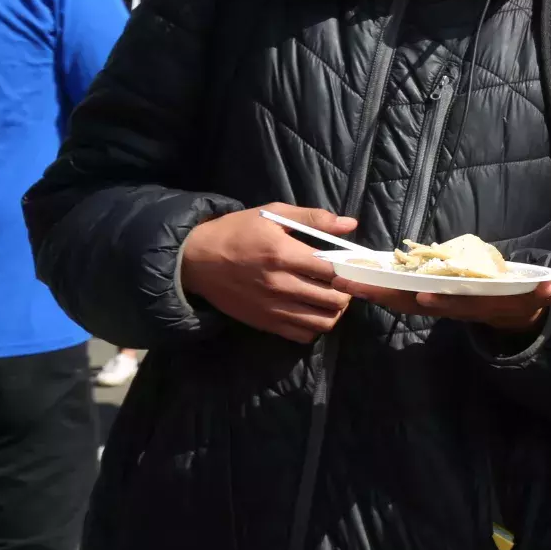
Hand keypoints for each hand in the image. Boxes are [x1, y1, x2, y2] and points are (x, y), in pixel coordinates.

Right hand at [181, 203, 356, 343]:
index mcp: (283, 254)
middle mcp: (280, 285)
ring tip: (333, 298)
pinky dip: (314, 326)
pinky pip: (302, 335)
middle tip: (345, 283)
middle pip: (333, 299)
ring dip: (335, 311)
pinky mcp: (264, 323)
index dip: (351, 269)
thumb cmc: (237, 232)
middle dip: (347, 291)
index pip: (333, 270)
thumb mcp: (272, 214)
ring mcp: (272, 308)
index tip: (354, 265)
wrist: (196, 260)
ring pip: (322, 321)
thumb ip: (313, 219)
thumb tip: (351, 225)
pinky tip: (313, 311)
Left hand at [330, 276, 550, 331]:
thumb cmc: (521, 297)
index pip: (456, 303)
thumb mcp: (537, 295)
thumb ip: (543, 291)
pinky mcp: (427, 297)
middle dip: (385, 296)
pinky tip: (355, 278)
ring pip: (400, 300)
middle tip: (355, 286)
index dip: (441, 300)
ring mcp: (437, 304)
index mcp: (476, 305)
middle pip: (414, 304)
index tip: (423, 295)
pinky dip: (377, 287)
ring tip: (344, 281)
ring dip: (372, 292)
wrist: (511, 312)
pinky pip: (398, 294)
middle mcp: (450, 308)